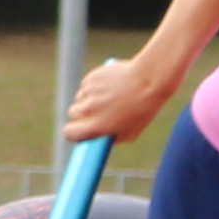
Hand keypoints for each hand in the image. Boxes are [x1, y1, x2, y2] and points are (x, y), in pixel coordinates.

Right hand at [60, 50, 174, 145]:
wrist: (149, 81)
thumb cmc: (143, 110)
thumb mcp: (130, 132)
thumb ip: (110, 137)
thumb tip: (97, 139)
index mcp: (96, 126)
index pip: (69, 132)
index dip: (73, 131)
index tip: (78, 130)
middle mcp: (88, 110)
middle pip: (73, 113)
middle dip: (82, 113)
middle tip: (96, 111)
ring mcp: (89, 93)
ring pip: (80, 97)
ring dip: (89, 98)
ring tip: (110, 96)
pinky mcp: (92, 78)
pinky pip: (87, 84)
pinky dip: (95, 86)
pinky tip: (111, 86)